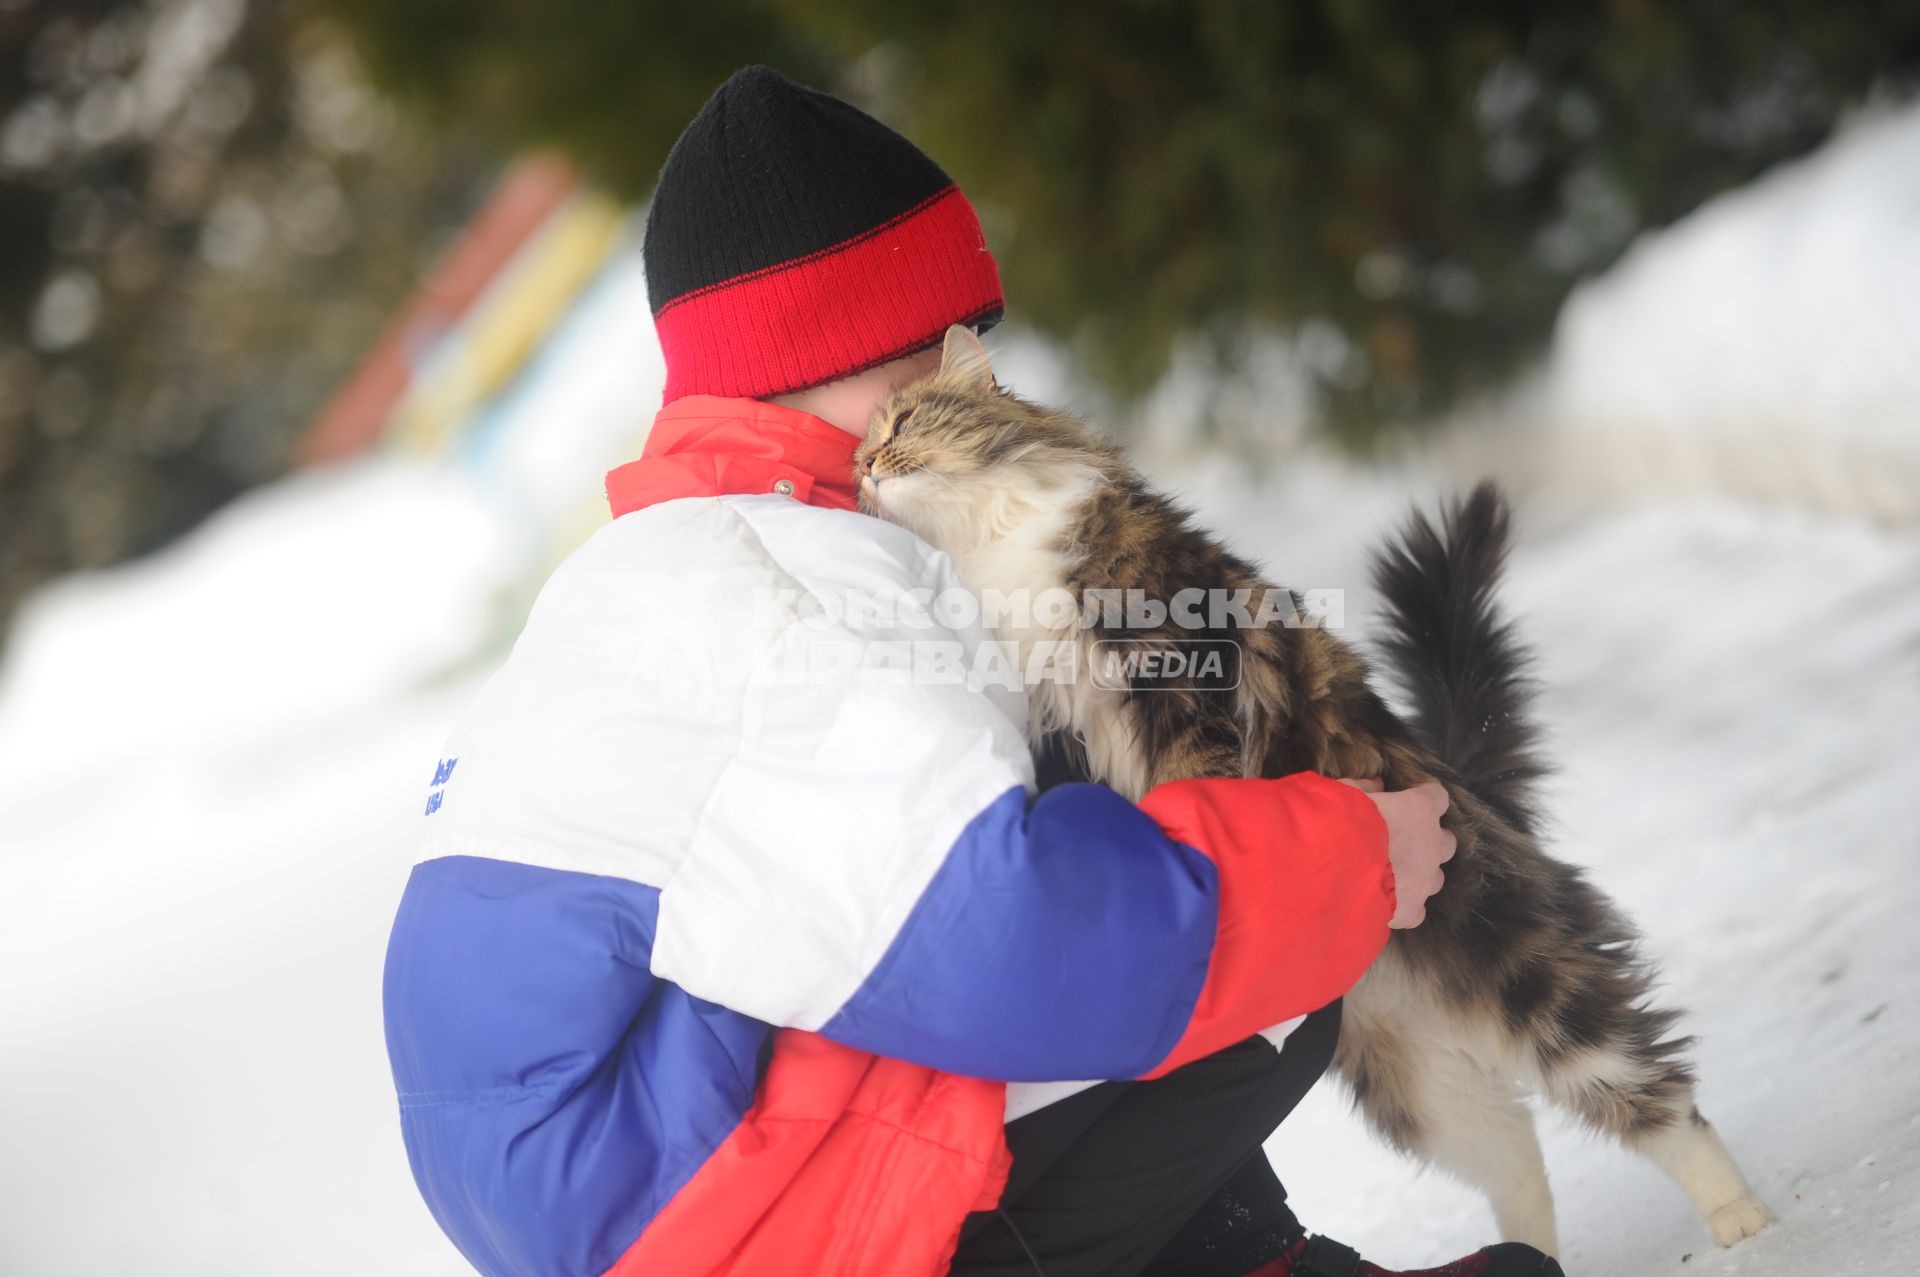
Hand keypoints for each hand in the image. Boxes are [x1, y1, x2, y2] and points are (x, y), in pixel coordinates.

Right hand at [1340, 778, 1454, 928]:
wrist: (1326, 871)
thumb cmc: (1335, 823)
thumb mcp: (1343, 792)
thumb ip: (1364, 787)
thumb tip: (1376, 785)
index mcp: (1419, 809)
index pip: (1438, 796)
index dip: (1425, 797)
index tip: (1411, 799)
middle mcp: (1431, 844)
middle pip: (1447, 841)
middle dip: (1429, 840)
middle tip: (1402, 841)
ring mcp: (1425, 880)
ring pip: (1436, 877)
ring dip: (1419, 874)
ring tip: (1391, 876)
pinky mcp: (1411, 910)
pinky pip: (1417, 910)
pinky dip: (1406, 907)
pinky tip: (1386, 904)